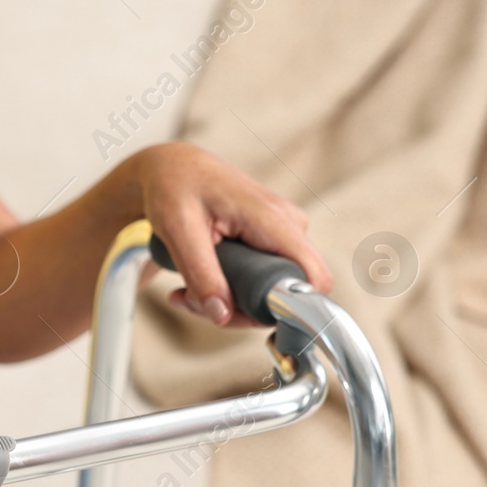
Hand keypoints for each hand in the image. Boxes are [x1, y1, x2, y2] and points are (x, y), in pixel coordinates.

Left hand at [131, 142, 331, 326]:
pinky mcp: (270, 242)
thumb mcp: (179, 231)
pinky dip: (227, 291)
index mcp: (272, 219)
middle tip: (191, 302)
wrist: (173, 169)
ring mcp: (281, 234)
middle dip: (237, 310)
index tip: (241, 317)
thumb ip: (201, 274)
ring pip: (269, 292)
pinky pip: (260, 282)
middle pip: (286, 293)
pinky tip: (194, 284)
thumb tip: (221, 316)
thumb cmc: (175, 188)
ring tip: (185, 291)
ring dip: (226, 303)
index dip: (291, 308)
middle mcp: (287, 225)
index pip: (313, 276)